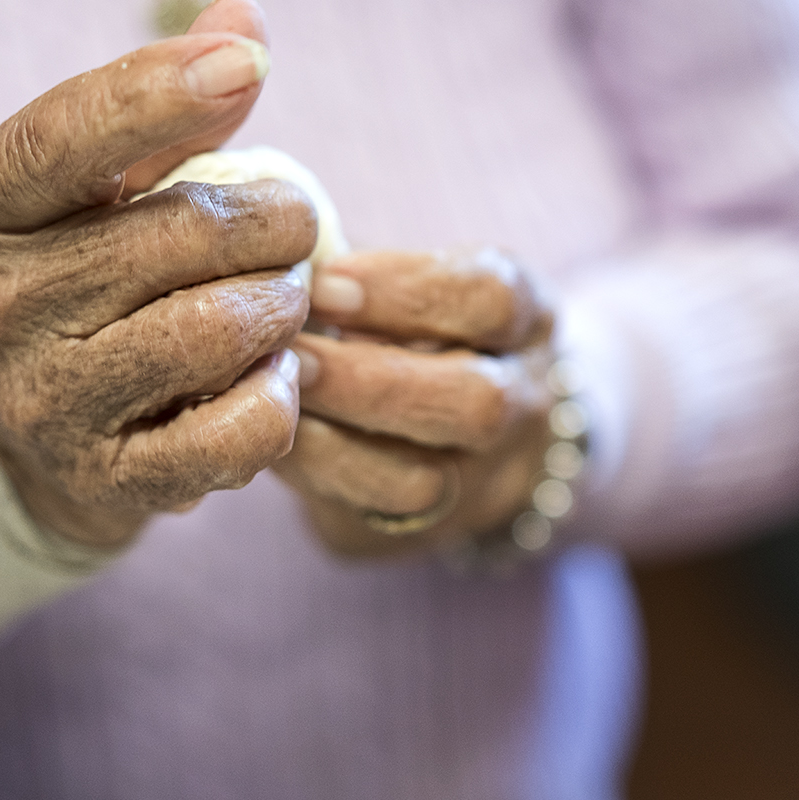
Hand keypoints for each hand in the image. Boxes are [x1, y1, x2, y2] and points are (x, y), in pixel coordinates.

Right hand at [0, 0, 314, 549]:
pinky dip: (278, 399)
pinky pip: (235, 431)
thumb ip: (163, 105)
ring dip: (281, 309)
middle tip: (289, 231)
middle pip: (176, 234)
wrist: (31, 444)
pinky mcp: (101, 481)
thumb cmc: (78, 285)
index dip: (159, 90)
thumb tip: (245, 9)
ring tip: (280, 303)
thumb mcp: (90, 194)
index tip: (251, 63)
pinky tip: (270, 380)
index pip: (60, 136)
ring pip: (216, 329)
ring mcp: (37, 402)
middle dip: (269, 224)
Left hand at [273, 248, 556, 557]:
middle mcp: (525, 405)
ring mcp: (489, 480)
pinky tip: (272, 444)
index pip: (491, 298)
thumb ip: (356, 275)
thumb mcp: (410, 281)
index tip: (324, 282)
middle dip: (369, 378)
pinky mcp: (431, 532)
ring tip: (270, 402)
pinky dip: (315, 481)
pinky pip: (374, 522)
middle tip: (292, 354)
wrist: (476, 423)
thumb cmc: (412, 323)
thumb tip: (275, 266)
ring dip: (333, 442)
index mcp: (528, 320)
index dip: (404, 290)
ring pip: (425, 482)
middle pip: (474, 402)